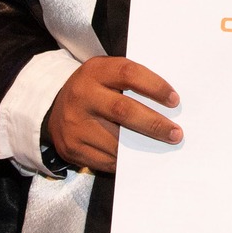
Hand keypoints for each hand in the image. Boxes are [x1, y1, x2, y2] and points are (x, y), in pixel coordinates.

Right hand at [44, 56, 179, 172]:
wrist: (55, 109)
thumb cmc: (93, 90)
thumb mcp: (106, 74)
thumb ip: (131, 82)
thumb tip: (168, 105)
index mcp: (95, 71)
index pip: (128, 73)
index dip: (154, 86)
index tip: (174, 100)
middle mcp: (82, 96)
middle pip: (123, 110)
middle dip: (154, 124)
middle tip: (176, 133)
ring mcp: (75, 124)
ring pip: (116, 140)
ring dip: (143, 146)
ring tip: (163, 147)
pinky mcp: (73, 147)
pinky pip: (106, 159)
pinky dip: (127, 161)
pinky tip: (140, 158)